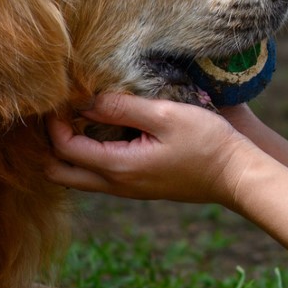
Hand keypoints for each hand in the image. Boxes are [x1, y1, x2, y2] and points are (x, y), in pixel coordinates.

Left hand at [46, 92, 260, 204]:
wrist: (236, 176)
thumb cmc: (206, 142)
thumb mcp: (165, 115)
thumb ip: (123, 108)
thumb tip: (87, 102)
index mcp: (118, 166)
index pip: (64, 148)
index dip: (54, 122)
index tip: (62, 98)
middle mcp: (116, 184)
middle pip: (60, 173)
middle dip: (51, 143)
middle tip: (62, 114)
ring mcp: (127, 190)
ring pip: (78, 177)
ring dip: (70, 150)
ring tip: (81, 118)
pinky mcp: (139, 187)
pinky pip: (99, 176)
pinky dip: (89, 156)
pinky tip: (104, 131)